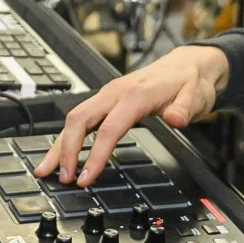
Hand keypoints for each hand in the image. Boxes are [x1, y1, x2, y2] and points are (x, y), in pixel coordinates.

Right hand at [35, 45, 228, 186]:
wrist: (188, 64)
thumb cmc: (189, 81)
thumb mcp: (196, 96)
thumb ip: (184, 109)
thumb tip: (175, 119)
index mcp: (135, 94)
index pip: (108, 129)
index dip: (95, 155)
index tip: (87, 177)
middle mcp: (115, 92)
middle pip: (79, 120)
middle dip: (66, 150)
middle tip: (63, 178)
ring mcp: (108, 95)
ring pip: (74, 119)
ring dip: (59, 145)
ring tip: (47, 169)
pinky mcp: (106, 101)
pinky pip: (81, 119)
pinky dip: (67, 138)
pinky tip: (61, 153)